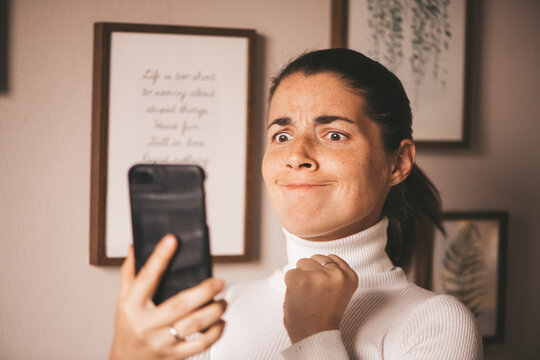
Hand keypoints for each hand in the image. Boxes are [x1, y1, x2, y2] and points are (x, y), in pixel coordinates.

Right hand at [109, 234, 226, 359]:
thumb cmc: (128, 326)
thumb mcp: (123, 299)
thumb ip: (130, 273)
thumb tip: (134, 247)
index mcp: (132, 306)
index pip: (147, 278)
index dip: (160, 258)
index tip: (172, 241)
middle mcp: (146, 324)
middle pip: (179, 305)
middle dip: (203, 291)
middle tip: (219, 281)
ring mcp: (161, 342)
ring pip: (193, 325)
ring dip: (214, 311)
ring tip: (223, 301)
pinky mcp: (174, 355)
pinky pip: (199, 345)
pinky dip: (215, 332)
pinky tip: (220, 321)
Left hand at [283, 254, 357, 342]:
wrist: (316, 336)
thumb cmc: (325, 315)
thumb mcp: (340, 291)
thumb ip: (333, 273)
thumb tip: (316, 259)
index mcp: (350, 276)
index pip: (332, 258)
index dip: (323, 272)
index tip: (324, 287)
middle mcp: (337, 274)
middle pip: (315, 259)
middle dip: (311, 272)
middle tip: (314, 293)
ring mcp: (318, 276)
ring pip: (302, 263)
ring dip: (301, 277)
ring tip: (307, 295)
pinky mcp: (301, 279)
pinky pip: (290, 273)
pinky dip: (290, 285)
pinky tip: (299, 297)